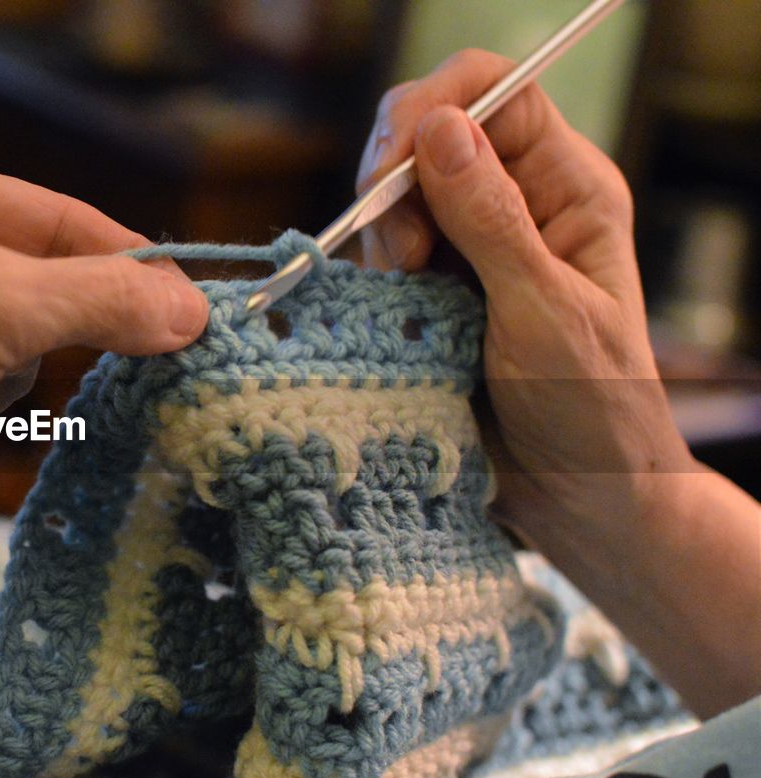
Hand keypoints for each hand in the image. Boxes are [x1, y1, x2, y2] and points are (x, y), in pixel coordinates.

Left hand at [0, 149, 207, 777]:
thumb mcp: (2, 300)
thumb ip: (105, 298)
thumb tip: (193, 312)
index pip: (48, 212)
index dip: (120, 257)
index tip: (185, 301)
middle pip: (31, 286)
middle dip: (51, 331)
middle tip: (132, 352)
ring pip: (9, 352)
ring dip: (0, 383)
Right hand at [354, 51, 760, 717]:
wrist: (574, 497)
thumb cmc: (588, 407)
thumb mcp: (544, 311)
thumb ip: (491, 220)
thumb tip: (440, 127)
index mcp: (567, 190)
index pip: (497, 95)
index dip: (437, 107)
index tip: (396, 165)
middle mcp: (516, 204)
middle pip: (428, 138)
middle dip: (396, 185)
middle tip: (403, 258)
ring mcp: (470, 247)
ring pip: (393, 199)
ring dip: (382, 241)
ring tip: (413, 302)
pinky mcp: (433, 289)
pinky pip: (379, 254)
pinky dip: (372, 279)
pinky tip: (397, 318)